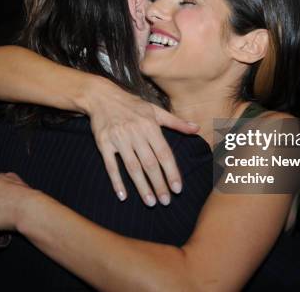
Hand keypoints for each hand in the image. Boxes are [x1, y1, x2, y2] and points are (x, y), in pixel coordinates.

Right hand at [83, 79, 198, 205]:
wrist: (102, 97)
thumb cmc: (132, 105)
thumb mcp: (156, 111)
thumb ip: (176, 122)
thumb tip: (197, 129)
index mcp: (150, 126)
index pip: (164, 154)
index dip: (172, 172)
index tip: (178, 189)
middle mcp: (135, 134)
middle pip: (149, 163)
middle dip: (159, 184)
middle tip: (166, 202)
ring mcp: (119, 139)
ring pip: (132, 167)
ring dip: (142, 186)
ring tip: (150, 202)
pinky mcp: (104, 144)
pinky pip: (111, 165)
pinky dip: (117, 181)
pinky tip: (123, 195)